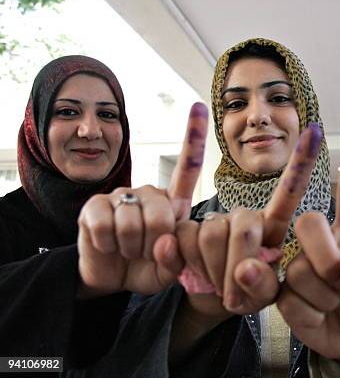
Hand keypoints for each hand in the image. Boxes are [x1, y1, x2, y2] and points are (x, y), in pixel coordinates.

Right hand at [77, 102, 207, 296]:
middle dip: (153, 244)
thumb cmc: (147, 267)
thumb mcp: (170, 269)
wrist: (111, 278)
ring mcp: (119, 195)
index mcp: (173, 202)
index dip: (194, 136)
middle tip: (145, 251)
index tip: (201, 106)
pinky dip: (108, 245)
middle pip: (161, 215)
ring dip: (130, 247)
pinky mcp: (94, 205)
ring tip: (128, 249)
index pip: (186, 167)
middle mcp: (148, 192)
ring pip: (131, 222)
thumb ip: (176, 258)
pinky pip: (105, 226)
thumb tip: (164, 241)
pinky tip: (108, 245)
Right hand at [176, 123, 322, 319]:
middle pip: (243, 227)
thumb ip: (262, 287)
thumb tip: (246, 269)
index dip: (300, 162)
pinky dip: (180, 262)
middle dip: (237, 268)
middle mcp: (242, 216)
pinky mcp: (180, 226)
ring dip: (210, 270)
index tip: (315, 131)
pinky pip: (179, 240)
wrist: (206, 301)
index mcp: (270, 227)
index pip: (288, 193)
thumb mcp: (262, 298)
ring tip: (214, 281)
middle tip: (234, 293)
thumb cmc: (244, 295)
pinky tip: (183, 266)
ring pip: (210, 234)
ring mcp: (212, 219)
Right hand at [277, 116, 339, 369]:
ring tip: (331, 305)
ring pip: (298, 267)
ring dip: (319, 295)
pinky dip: (304, 312)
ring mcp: (295, 263)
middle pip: (310, 223)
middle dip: (325, 257)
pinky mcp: (278, 287)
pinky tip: (313, 315)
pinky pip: (285, 295)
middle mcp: (319, 241)